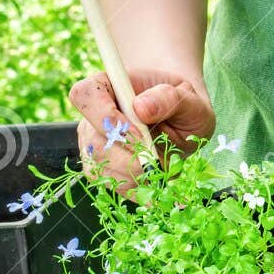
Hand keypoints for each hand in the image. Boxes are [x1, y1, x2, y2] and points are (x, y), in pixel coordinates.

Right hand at [68, 68, 214, 191]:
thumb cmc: (183, 106)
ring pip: (98, 167)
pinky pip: (108, 183)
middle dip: (128, 157)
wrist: (182, 123)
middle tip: (157, 160)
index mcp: (108, 86)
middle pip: (93, 141)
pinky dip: (135, 187)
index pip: (85, 95)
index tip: (139, 133)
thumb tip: (141, 108)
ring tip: (159, 167)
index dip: (108, 118)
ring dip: (134, 174)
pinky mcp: (100, 167)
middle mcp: (93, 115)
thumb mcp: (188, 98)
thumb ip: (169, 98)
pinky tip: (153, 178)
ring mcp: (93, 143)